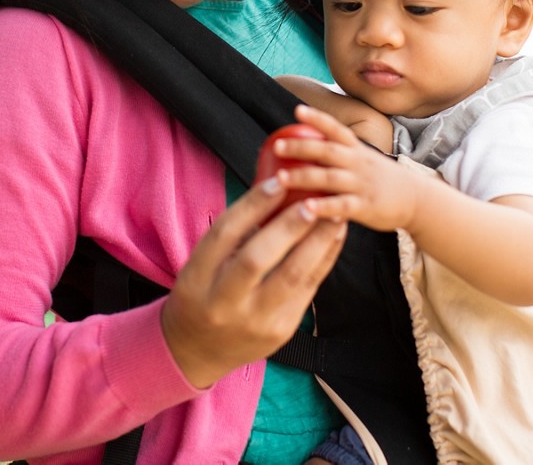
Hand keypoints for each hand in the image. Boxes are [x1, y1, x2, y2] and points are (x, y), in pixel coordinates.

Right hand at [160, 169, 346, 388]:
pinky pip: (307, 290)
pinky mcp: (281, 331)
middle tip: (313, 201)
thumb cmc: (201, 295)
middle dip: (288, 227)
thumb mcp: (200, 265)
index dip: (253, 206)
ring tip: (335, 216)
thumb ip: (232, 236)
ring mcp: (254, 320)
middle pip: (257, 258)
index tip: (278, 181)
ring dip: (317, 243)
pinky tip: (334, 239)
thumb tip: (275, 192)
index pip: (224, 235)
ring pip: (291, 277)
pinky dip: (324, 260)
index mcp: (197, 278)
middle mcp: (223, 302)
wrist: (198, 351)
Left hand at [274, 104, 423, 232]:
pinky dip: (324, 207)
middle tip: (277, 145)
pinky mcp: (366, 207)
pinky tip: (305, 208)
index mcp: (357, 150)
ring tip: (280, 177)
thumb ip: (339, 156)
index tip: (297, 110)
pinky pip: (342, 206)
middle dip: (301, 147)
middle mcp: (358, 164)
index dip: (318, 118)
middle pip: (328, 151)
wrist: (417, 200)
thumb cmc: (381, 180)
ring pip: (330, 179)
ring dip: (304, 177)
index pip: (337, 129)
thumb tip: (304, 149)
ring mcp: (362, 185)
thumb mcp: (363, 160)